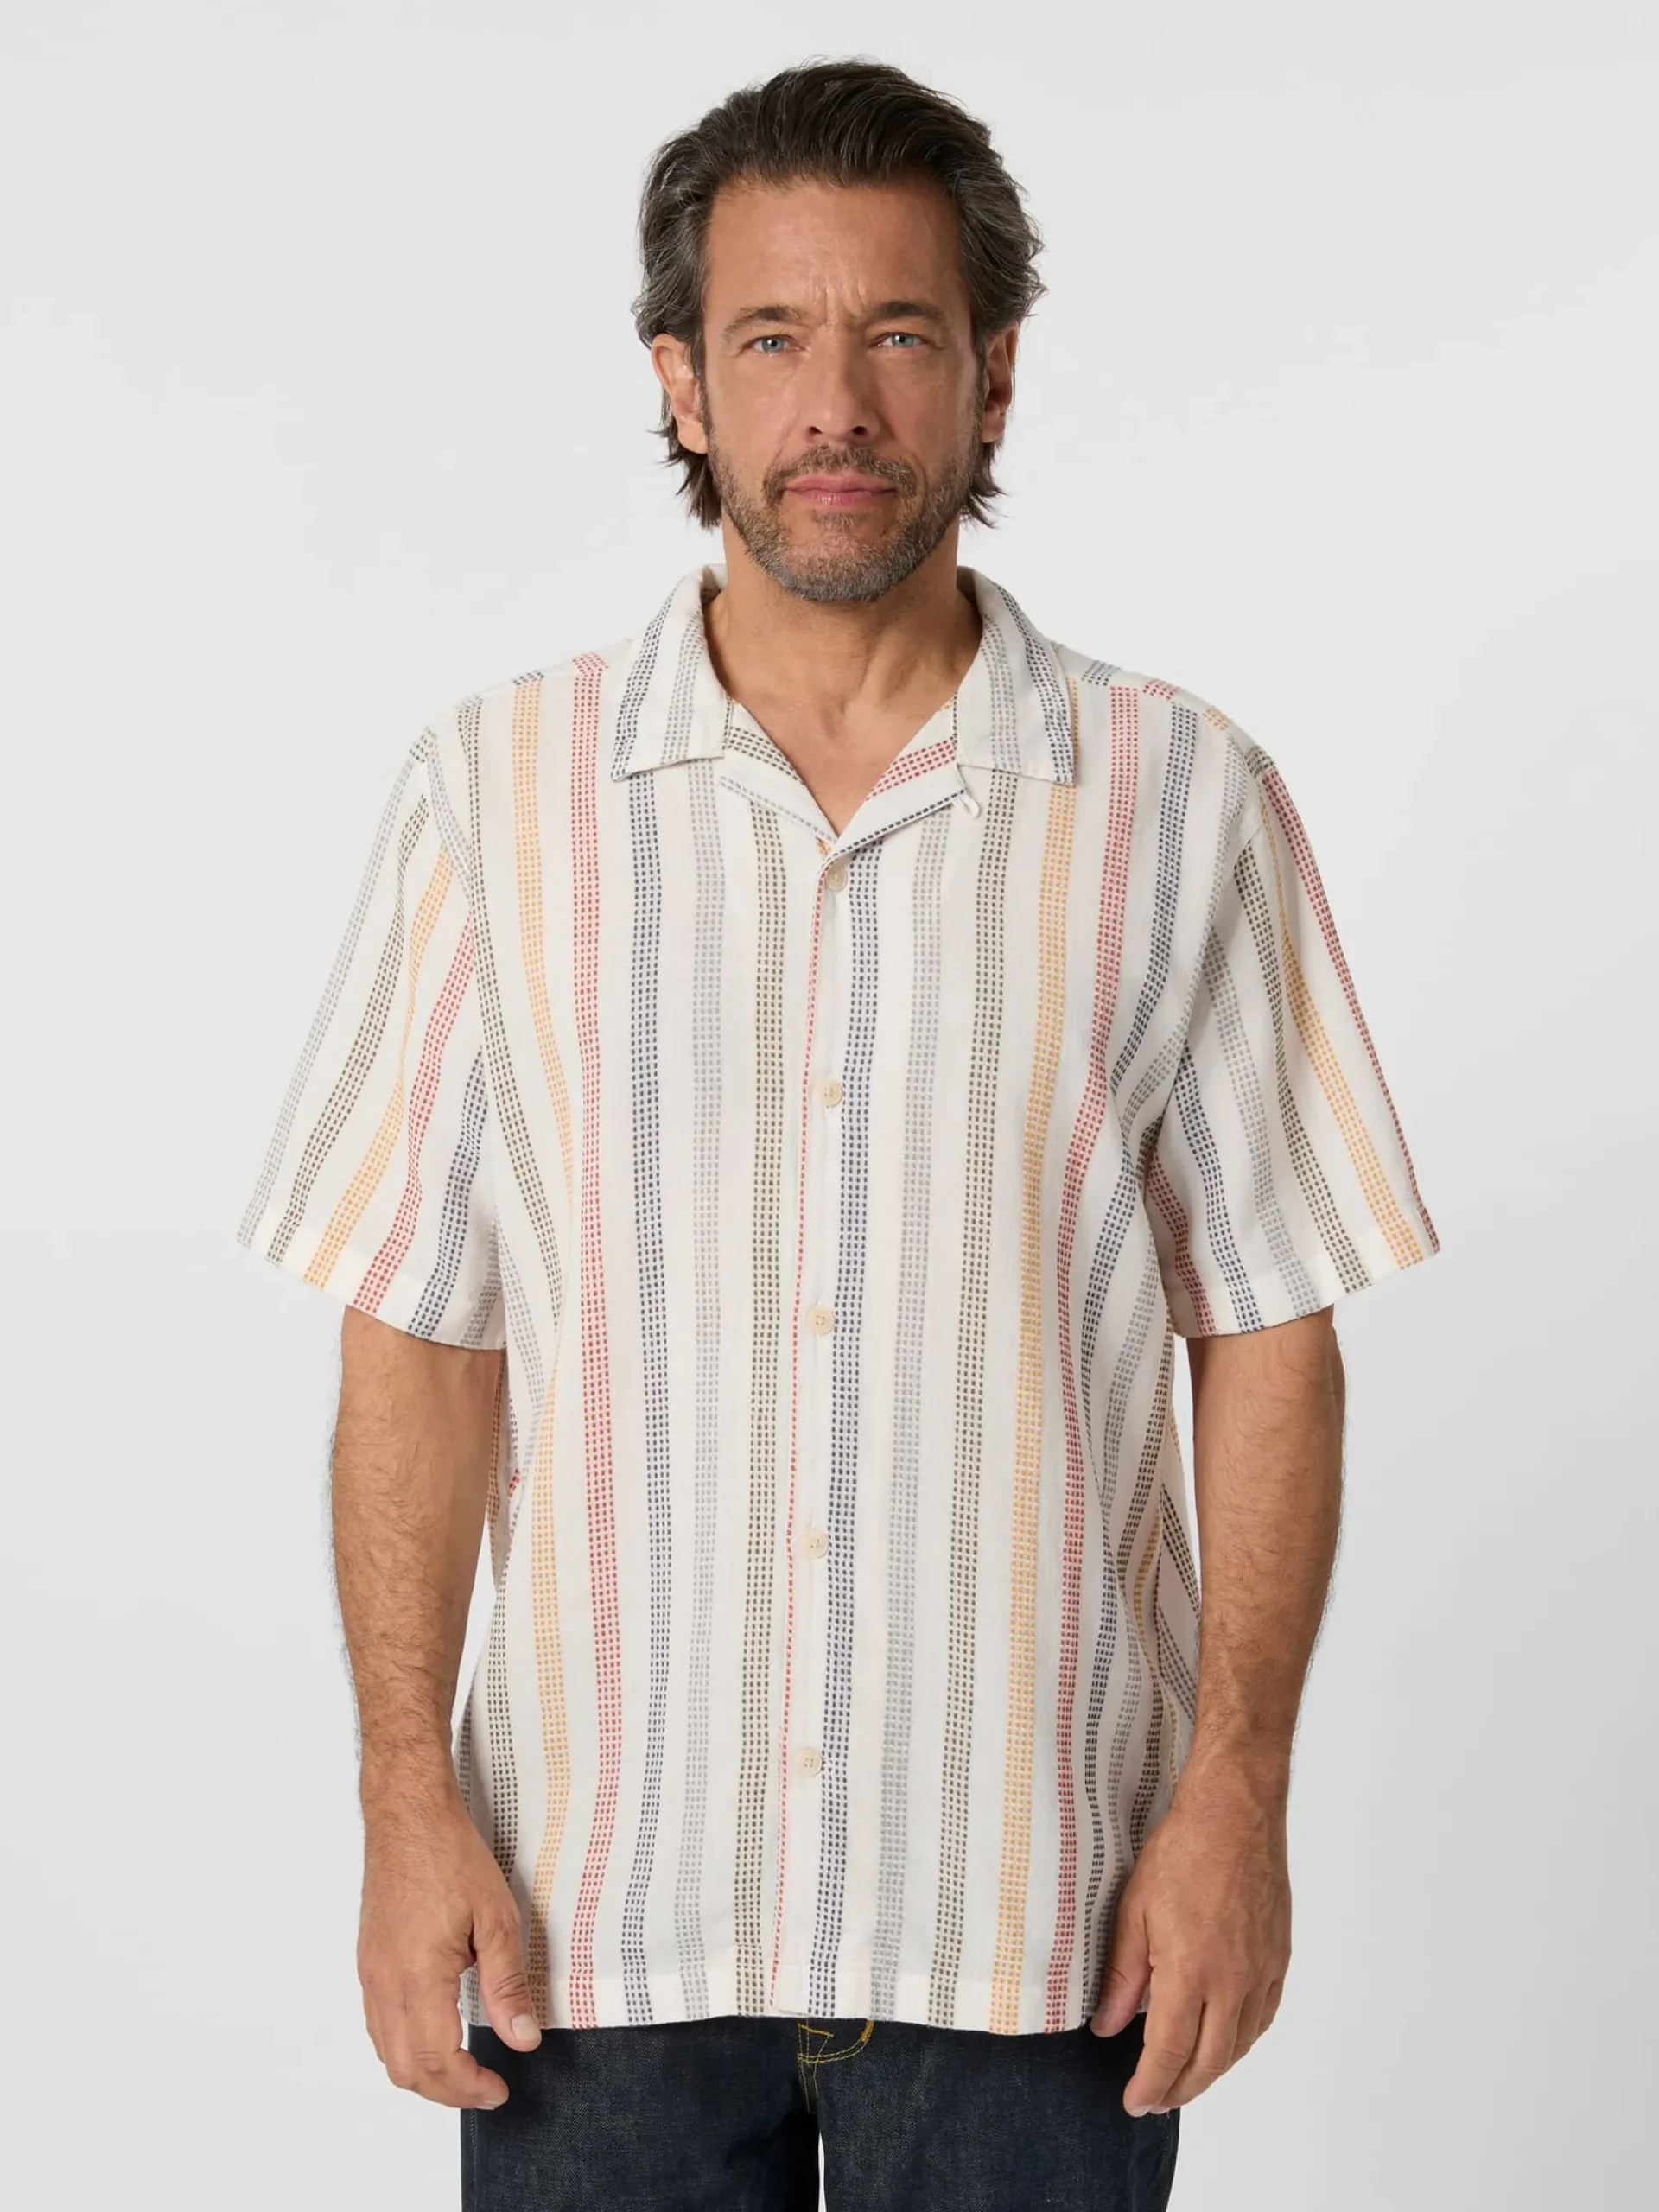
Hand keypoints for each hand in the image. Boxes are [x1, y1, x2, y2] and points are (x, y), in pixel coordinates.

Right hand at [357, 1798, 542, 2107]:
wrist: (408, 1817)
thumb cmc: (450, 1857)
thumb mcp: (496, 1920)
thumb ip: (507, 1985)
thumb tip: (522, 2039)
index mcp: (417, 1979)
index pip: (439, 2061)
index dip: (470, 2088)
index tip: (499, 2090)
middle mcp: (385, 1985)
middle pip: (407, 2069)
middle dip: (448, 2092)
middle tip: (487, 2088)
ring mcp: (370, 1974)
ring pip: (387, 2052)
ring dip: (424, 2073)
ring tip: (465, 2070)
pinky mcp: (368, 1962)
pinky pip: (378, 2025)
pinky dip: (405, 2047)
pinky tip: (435, 2035)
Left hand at [1090, 1761, 1290, 2116]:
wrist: (1237, 1814)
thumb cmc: (1183, 1853)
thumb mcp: (1135, 1910)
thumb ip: (1124, 1975)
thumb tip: (1109, 2026)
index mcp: (1193, 1972)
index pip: (1171, 2053)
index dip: (1151, 2085)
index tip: (1134, 2102)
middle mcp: (1234, 1982)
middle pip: (1209, 2062)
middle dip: (1179, 2090)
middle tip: (1154, 2101)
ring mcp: (1262, 1973)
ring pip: (1239, 2045)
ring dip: (1211, 2070)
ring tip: (1184, 2078)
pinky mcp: (1279, 1959)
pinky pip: (1262, 2018)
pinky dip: (1241, 2041)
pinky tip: (1224, 2041)